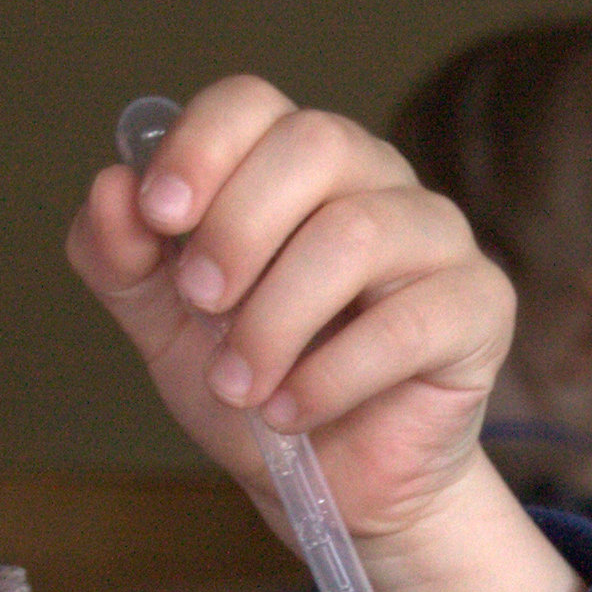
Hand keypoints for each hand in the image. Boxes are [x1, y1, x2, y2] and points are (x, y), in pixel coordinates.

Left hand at [68, 75, 581, 591]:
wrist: (327, 488)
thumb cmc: (254, 385)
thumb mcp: (164, 325)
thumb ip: (122, 259)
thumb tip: (111, 189)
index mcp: (293, 166)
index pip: (254, 103)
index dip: (200, 146)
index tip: (159, 215)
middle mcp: (373, 180)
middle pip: (315, 144)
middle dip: (238, 228)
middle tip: (201, 304)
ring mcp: (436, 237)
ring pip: (357, 233)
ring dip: (277, 318)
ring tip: (241, 385)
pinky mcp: (480, 305)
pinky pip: (408, 321)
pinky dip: (331, 375)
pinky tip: (291, 411)